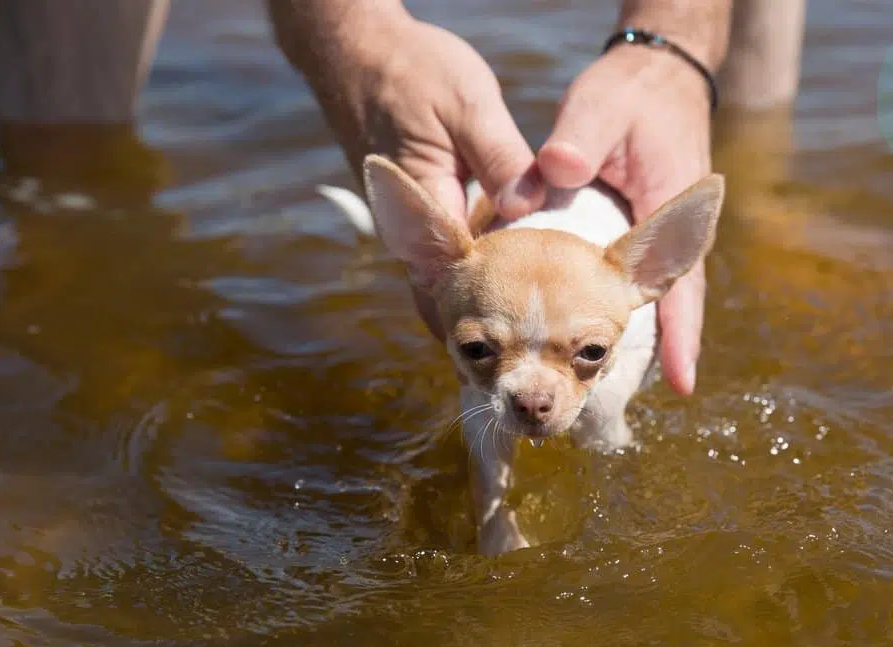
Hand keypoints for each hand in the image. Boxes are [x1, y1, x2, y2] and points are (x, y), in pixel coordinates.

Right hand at [270, 1, 543, 336]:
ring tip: (530, 325)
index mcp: (423, 210)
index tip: (528, 342)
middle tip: (535, 350)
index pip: (456, 287)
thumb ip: (500, 158)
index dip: (491, 319)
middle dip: (487, 324)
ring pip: (449, 278)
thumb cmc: (411, 71)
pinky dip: (478, 267)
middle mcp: (409, 229)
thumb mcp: (468, 104)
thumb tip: (528, 208)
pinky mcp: (419, 211)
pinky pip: (449, 253)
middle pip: (449, 296)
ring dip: (483, 299)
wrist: (357, 50)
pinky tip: (515, 269)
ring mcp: (410, 223)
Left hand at [537, 45, 713, 395]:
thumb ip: (580, 138)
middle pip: (672, 306)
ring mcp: (654, 238)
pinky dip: (608, 313)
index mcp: (669, 208)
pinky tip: (583, 341)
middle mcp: (667, 233)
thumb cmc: (632, 95)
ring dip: (635, 342)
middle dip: (664, 354)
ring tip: (602, 389)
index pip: (681, 284)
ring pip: (653, 299)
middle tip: (640, 403)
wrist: (658, 79)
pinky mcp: (635, 236)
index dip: (681, 337)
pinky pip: (628, 284)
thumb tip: (555, 169)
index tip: (683, 384)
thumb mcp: (602, 107)